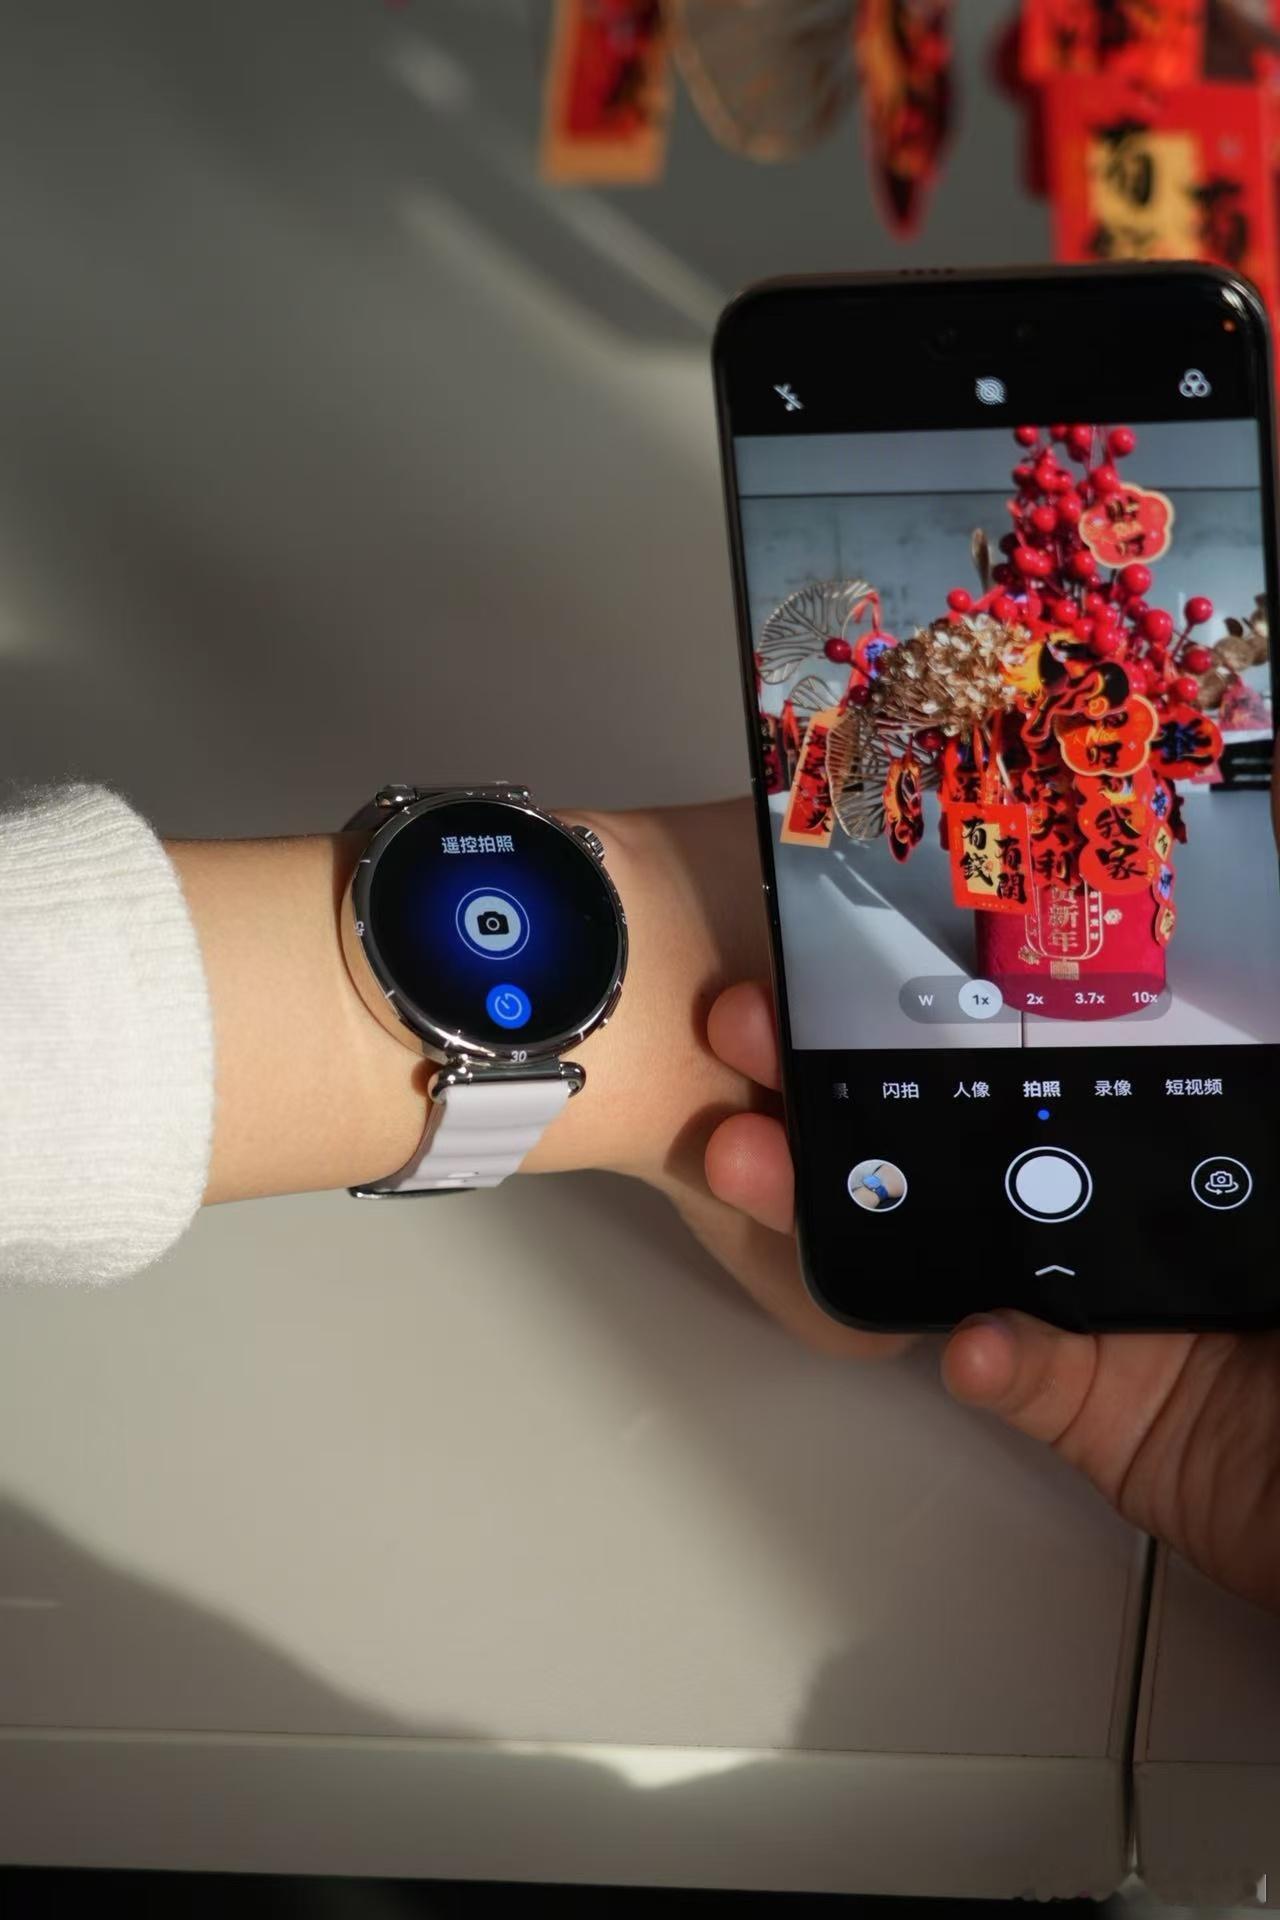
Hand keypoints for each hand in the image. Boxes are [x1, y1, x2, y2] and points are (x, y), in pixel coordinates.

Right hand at [705, 979, 1279, 1617]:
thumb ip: (1234, 1102)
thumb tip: (1230, 981)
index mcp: (1165, 1133)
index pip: (1036, 1051)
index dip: (942, 1006)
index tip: (856, 967)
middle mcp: (1110, 1205)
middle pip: (960, 1132)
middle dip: (845, 1082)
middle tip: (752, 1036)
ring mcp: (1088, 1301)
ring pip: (950, 1243)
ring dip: (848, 1203)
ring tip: (764, 1163)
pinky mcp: (1080, 1402)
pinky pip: (1015, 1375)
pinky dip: (990, 1360)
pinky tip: (971, 1344)